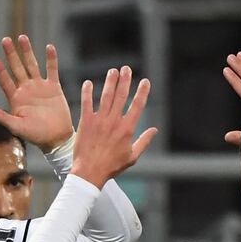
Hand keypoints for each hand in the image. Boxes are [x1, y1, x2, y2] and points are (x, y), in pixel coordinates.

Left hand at [0, 35, 73, 152]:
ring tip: (22, 37)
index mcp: (16, 99)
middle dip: (11, 54)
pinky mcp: (54, 87)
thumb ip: (2, 117)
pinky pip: (52, 70)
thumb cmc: (35, 135)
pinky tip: (49, 47)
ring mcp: (40, 87)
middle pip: (17, 68)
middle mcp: (26, 90)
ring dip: (27, 52)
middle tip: (5, 40)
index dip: (0, 71)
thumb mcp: (17, 127)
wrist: (56, 138)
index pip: (5, 81)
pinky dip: (51, 59)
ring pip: (32, 65)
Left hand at [71, 66, 156, 187]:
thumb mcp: (132, 157)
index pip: (137, 106)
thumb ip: (144, 142)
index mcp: (127, 129)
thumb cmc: (111, 167)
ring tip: (113, 71)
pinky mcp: (85, 123)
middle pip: (121, 96)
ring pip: (106, 97)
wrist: (89, 172)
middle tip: (126, 69)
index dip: (142, 92)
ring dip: (110, 82)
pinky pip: (86, 104)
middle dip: (125, 80)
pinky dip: (87, 92)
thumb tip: (155, 130)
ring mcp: (99, 121)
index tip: (145, 81)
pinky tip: (88, 82)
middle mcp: (114, 121)